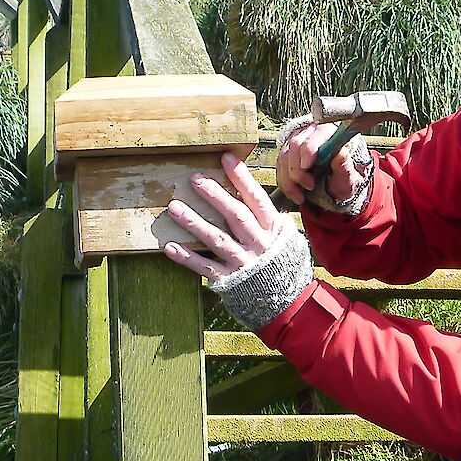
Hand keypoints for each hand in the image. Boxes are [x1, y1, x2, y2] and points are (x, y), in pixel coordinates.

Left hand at [162, 152, 292, 281]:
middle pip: (236, 216)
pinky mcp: (230, 281)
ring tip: (174, 208)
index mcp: (273, 230)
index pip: (257, 199)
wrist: (289, 303)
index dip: (242, 178)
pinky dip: (188, 258)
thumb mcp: (286, 239)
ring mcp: (244, 264)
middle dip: (215, 196)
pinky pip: (206, 268)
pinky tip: (170, 247)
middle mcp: (259, 245)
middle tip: (195, 179)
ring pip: (218, 240)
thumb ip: (270, 219)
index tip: (226, 158)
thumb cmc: (283, 266)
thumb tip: (254, 194)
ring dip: (195, 223)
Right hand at [276, 122, 360, 205]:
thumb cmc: (345, 179)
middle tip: (309, 186)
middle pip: (296, 144)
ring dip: (289, 180)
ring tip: (301, 194)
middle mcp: (313, 131)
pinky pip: (279, 165)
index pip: (316, 135)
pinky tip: (294, 192)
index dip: (308, 151)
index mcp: (332, 132)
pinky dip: (284, 182)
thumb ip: (345, 167)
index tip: (306, 167)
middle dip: (298, 171)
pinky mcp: (288, 150)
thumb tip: (341, 152)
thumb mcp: (350, 178)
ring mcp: (298, 139)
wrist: (337, 185)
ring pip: (284, 156)